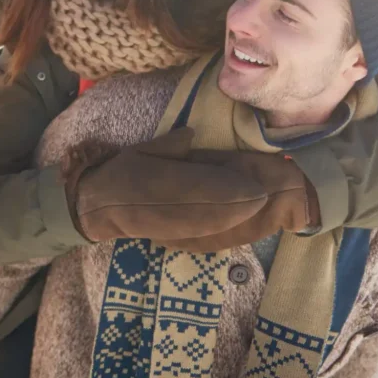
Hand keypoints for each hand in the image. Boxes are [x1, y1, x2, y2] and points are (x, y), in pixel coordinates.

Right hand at [64, 128, 317, 250]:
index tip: (262, 180)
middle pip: (221, 212)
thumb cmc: (119, 173)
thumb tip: (191, 136)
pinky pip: (216, 240)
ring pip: (223, 229)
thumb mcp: (140, 152)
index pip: (205, 189)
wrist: (96, 208)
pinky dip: (240, 231)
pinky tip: (258, 222)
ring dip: (254, 218)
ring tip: (279, 205)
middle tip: (281, 189)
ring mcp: (178, 231)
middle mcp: (172, 213)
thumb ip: (168, 147)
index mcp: (161, 187)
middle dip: (254, 203)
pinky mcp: (182, 241)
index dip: (236, 188)